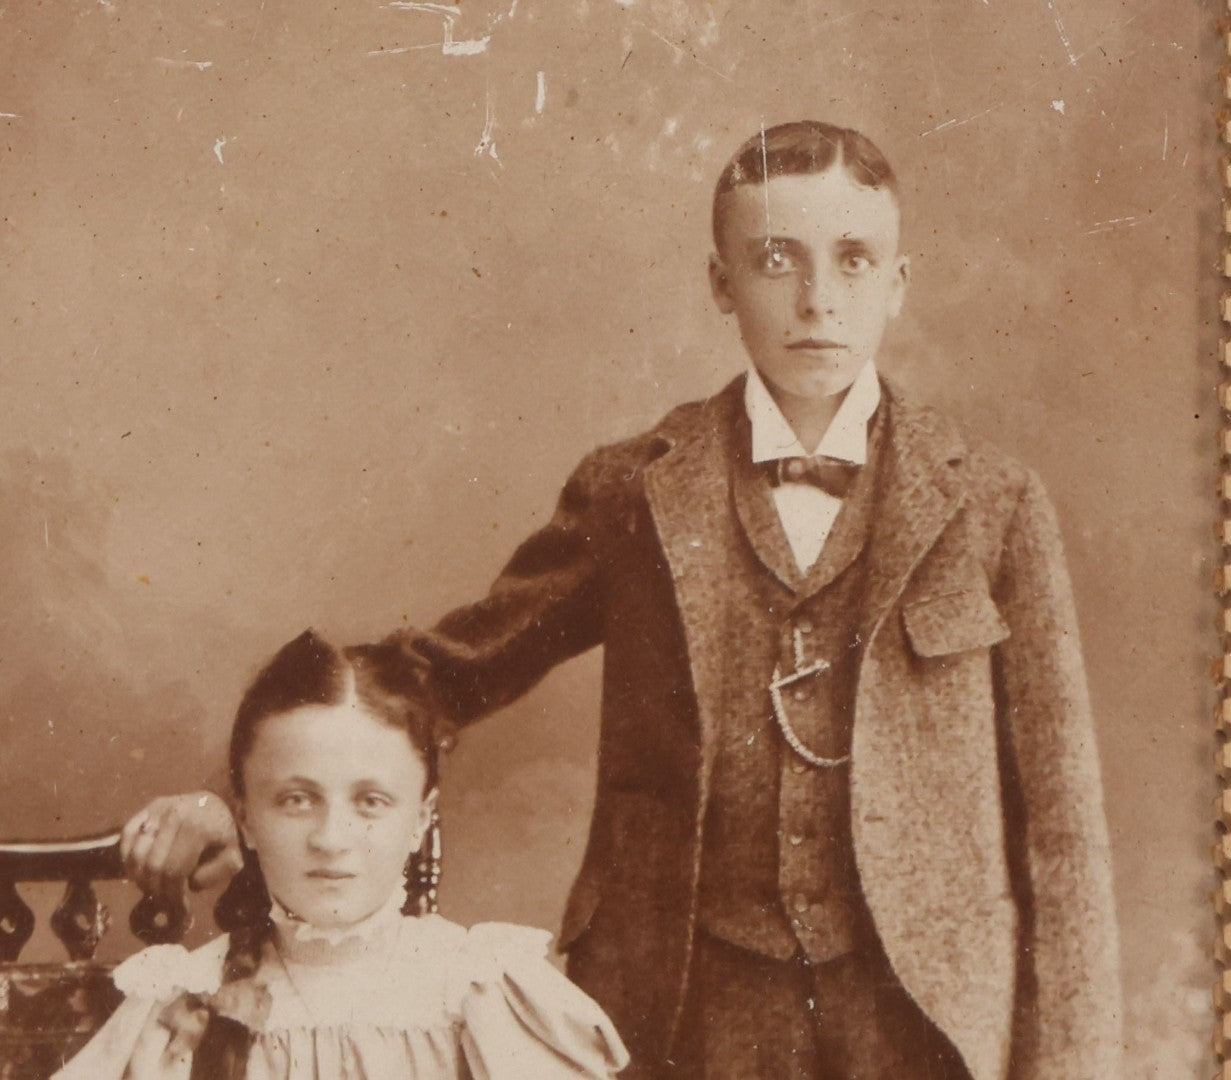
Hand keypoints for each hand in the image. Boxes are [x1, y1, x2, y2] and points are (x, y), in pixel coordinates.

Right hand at [120, 792, 241, 902]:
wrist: (218, 804)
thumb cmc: (223, 835)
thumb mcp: (231, 857)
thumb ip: (213, 875)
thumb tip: (186, 885)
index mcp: (198, 828)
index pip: (174, 871)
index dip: (172, 895)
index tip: (178, 909)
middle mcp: (175, 815)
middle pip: (153, 865)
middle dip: (157, 890)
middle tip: (164, 901)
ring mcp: (158, 809)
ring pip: (136, 853)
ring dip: (140, 877)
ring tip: (153, 886)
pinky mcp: (147, 807)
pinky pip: (127, 835)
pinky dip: (128, 858)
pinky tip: (139, 870)